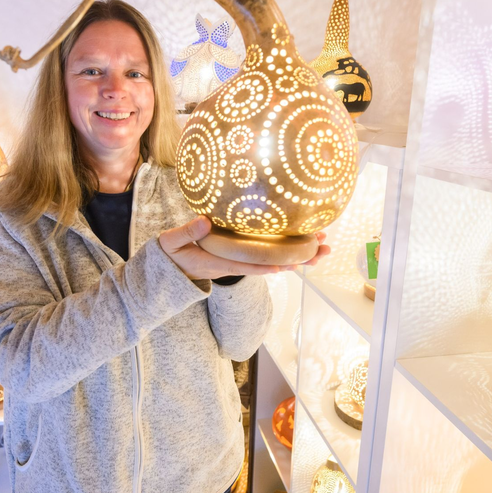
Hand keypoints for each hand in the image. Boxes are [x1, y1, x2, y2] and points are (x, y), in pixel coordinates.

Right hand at [159, 217, 330, 279]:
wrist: (167, 272)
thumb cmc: (169, 256)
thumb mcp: (171, 243)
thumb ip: (187, 232)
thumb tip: (205, 221)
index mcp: (218, 262)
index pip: (246, 265)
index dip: (267, 265)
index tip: (287, 263)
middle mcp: (233, 264)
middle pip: (269, 264)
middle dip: (297, 259)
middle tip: (323, 251)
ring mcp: (238, 262)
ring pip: (272, 260)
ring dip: (298, 255)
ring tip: (323, 246)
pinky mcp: (239, 257)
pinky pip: (265, 255)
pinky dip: (283, 249)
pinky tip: (301, 242)